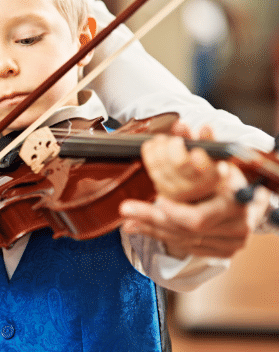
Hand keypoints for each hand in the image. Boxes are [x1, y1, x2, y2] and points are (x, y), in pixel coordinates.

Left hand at [120, 122, 249, 258]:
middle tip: (126, 208)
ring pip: (182, 239)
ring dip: (152, 227)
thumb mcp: (220, 160)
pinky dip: (160, 235)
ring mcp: (229, 243)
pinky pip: (184, 246)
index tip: (156, 200)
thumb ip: (200, 144)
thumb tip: (181, 127)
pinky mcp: (220, 252)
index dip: (175, 212)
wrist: (254, 204)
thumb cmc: (232, 178)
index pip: (200, 216)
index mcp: (236, 203)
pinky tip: (139, 226)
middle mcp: (235, 227)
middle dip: (152, 218)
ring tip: (129, 216)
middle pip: (186, 229)